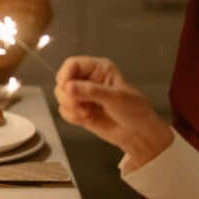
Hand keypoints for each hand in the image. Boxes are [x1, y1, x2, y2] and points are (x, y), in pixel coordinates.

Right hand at [54, 56, 172, 168]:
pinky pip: (64, 111)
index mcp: (98, 69)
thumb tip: (68, 87)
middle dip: (68, 95)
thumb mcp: (115, 97)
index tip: (66, 87)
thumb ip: (90, 91)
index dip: (65, 75)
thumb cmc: (134, 110)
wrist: (137, 134)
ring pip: (61, 96)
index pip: (72, 64)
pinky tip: (85, 118)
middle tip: (80, 104)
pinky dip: (72, 116)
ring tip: (86, 113)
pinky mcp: (79, 110)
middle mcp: (88, 80)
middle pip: (62, 81)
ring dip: (70, 107)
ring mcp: (83, 96)